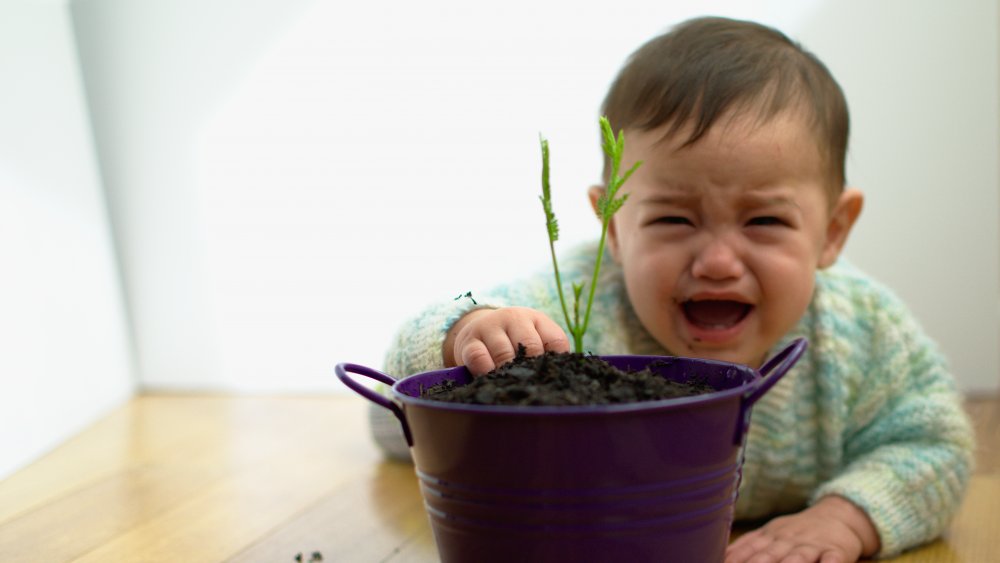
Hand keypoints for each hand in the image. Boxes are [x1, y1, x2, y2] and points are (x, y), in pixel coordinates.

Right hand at [443, 307, 569, 374]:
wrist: (476, 331)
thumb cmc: (512, 343)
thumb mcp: (531, 341)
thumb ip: (545, 355)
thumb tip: (559, 382)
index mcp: (536, 319)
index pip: (556, 340)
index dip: (557, 362)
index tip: (551, 377)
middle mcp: (514, 317)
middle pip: (530, 346)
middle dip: (531, 369)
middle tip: (531, 385)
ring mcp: (489, 327)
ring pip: (504, 353)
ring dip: (508, 372)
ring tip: (511, 384)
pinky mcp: (468, 341)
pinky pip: (479, 358)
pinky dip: (486, 372)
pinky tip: (490, 378)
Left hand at [725, 496, 879, 562]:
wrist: (836, 516)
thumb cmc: (794, 533)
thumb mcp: (768, 535)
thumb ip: (744, 547)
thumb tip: (719, 557)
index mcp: (769, 538)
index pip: (748, 551)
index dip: (735, 559)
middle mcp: (787, 541)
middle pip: (769, 556)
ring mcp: (812, 546)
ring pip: (799, 557)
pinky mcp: (836, 551)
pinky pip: (833, 559)